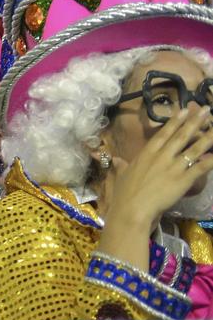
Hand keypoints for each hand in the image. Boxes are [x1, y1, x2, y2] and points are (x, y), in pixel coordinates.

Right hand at [101, 105, 212, 231]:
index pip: (163, 134)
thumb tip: (117, 159)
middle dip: (194, 122)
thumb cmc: (124, 193)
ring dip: (207, 137)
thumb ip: (122, 165)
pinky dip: (211, 160)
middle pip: (181, 136)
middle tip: (205, 110)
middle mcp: (162, 156)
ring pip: (194, 149)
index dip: (175, 121)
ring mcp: (173, 167)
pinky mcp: (183, 180)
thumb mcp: (121, 175)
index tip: (184, 110)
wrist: (132, 209)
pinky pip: (201, 167)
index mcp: (146, 154)